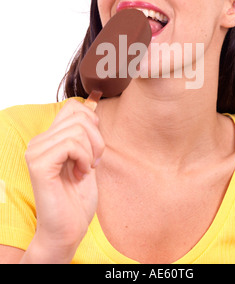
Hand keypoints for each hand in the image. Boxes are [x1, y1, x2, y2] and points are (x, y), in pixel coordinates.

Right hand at [25, 99, 103, 262]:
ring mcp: (36, 151)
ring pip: (77, 130)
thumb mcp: (87, 158)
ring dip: (91, 152)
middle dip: (97, 139)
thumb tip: (92, 107)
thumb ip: (86, 135)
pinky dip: (84, 159)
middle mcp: (39, 142)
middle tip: (94, 162)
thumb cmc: (77, 198)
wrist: (68, 229)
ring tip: (85, 170)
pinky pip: (71, 144)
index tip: (95, 146)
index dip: (92, 120)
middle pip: (79, 116)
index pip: (73, 107)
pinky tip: (80, 174)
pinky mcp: (39, 164)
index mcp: (49, 139)